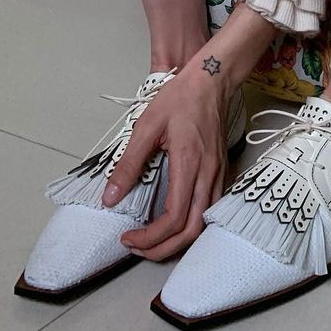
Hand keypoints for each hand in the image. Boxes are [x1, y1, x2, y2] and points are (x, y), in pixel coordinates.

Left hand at [100, 69, 229, 260]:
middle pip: (192, 231)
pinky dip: (190, 224)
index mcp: (189, 164)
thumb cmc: (181, 98)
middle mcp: (208, 174)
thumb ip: (128, 163)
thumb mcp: (146, 126)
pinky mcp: (220, 172)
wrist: (211, 81)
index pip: (174, 218)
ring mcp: (218, 174)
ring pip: (204, 224)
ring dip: (178, 240)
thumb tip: (110, 197)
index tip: (127, 236)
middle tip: (137, 247)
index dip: (150, 237)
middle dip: (163, 249)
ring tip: (152, 239)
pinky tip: (173, 221)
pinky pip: (209, 210)